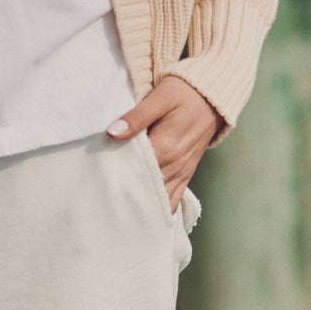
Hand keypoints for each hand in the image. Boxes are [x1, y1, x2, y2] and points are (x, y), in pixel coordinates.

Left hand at [106, 74, 221, 213]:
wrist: (213, 96)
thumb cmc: (184, 93)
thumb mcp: (159, 98)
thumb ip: (136, 117)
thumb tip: (112, 132)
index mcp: (165, 148)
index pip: (134, 171)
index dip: (115, 177)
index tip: (96, 182)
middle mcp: (174, 166)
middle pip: (143, 189)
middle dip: (123, 195)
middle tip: (101, 203)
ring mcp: (181, 173)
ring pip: (158, 200)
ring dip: (140, 206)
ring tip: (117, 214)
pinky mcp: (185, 175)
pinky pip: (172, 201)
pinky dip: (158, 210)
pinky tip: (142, 217)